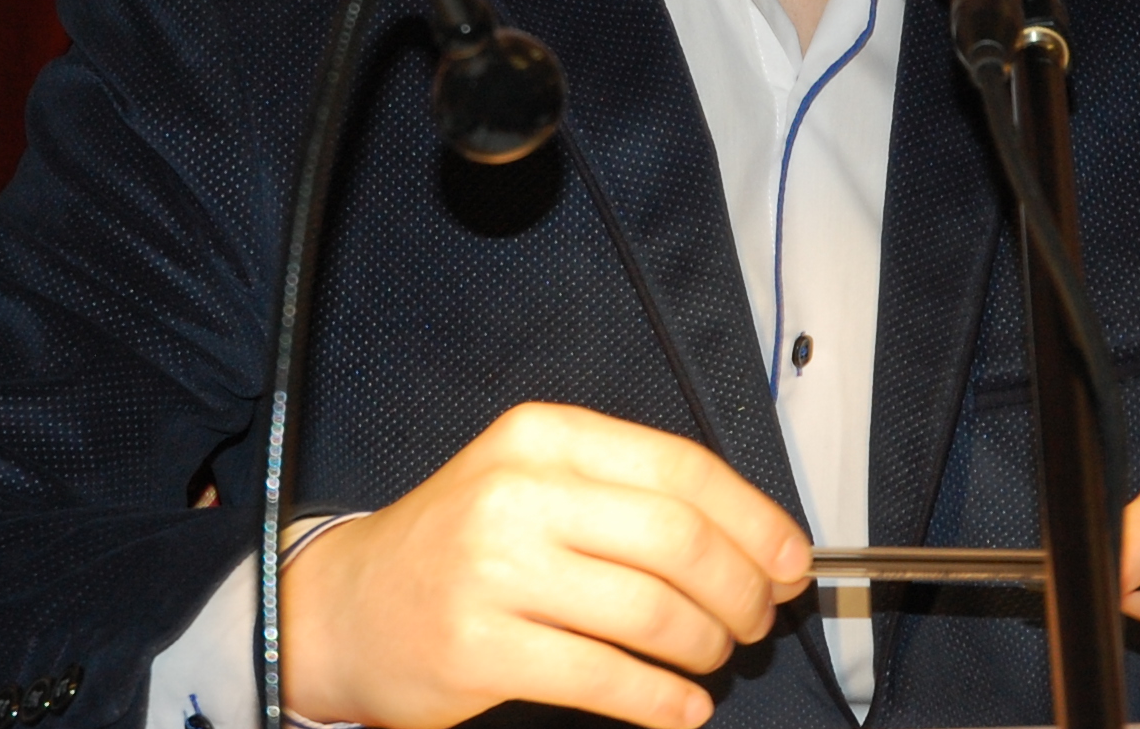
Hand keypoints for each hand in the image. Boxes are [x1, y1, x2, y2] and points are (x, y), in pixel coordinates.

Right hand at [280, 403, 814, 728]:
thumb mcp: (533, 481)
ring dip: (706, 646)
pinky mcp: (481, 650)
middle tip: (757, 620)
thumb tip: (758, 541)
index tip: (792, 561)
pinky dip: (661, 701)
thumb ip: (629, 495)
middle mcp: (518, 492)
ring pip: (650, 612)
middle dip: (741, 590)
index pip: (682, 470)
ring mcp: (495, 571)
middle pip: (677, 541)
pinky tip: (680, 707)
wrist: (347, 608)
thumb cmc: (461, 545)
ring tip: (713, 659)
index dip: (754, 522)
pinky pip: (606, 679)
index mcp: (545, 437)